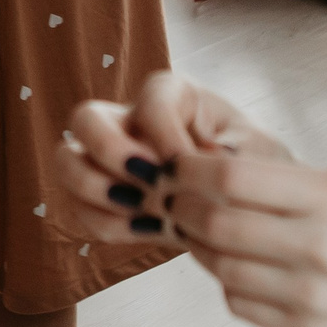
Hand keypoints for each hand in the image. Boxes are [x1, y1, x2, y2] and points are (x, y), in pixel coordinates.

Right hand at [55, 73, 291, 253]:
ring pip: (67, 161)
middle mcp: (130, 120)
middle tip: (146, 183)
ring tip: (141, 212)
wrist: (252, 207)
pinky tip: (147, 231)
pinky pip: (79, 209)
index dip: (164, 135)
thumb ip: (237, 156)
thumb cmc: (257, 169)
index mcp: (171, 95)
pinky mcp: (102, 197)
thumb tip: (209, 164)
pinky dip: (106, 224)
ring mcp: (108, 159)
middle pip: (84, 118)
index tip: (188, 169)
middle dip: (107, 151)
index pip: (150, 102)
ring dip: (94, 190)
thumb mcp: (260, 155)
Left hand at [57, 75, 326, 326]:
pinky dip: (227, 281)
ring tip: (201, 229)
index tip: (177, 166)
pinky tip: (239, 265)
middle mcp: (321, 247)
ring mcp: (314, 296)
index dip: (189, 170)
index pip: (231, 177)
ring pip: (220, 267)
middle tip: (173, 198)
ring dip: (198, 245)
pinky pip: (240, 303)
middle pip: (215, 223)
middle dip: (182, 207)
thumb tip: (207, 169)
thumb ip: (289, 184)